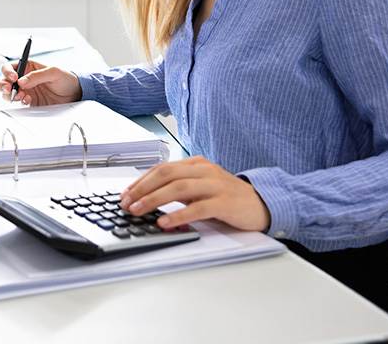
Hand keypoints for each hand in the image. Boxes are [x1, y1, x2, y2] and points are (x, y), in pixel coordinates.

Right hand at [0, 59, 81, 105]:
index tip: (13, 77)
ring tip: (20, 95)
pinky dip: (19, 102)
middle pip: (4, 80)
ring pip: (8, 92)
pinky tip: (28, 100)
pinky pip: (18, 102)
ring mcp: (25, 91)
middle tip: (9, 88)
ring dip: (9, 94)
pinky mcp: (29, 102)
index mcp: (28, 67)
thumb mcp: (54, 72)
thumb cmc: (66, 79)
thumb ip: (37, 76)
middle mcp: (24, 78)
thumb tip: (21, 81)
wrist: (75, 94)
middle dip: (2, 84)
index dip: (8, 71)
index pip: (11, 67)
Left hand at [120, 156, 270, 231]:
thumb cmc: (227, 196)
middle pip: (166, 174)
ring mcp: (214, 185)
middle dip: (142, 189)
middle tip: (126, 203)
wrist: (261, 202)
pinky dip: (178, 215)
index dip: (141, 181)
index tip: (126, 194)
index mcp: (196, 164)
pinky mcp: (224, 203)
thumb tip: (148, 198)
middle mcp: (204, 170)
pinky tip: (165, 223)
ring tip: (138, 211)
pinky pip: (197, 208)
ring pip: (178, 188)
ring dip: (154, 200)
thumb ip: (179, 188)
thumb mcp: (201, 187)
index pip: (162, 168)